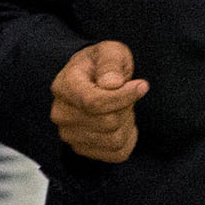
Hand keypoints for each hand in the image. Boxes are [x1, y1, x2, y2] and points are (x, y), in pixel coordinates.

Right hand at [50, 41, 147, 163]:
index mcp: (64, 85)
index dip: (123, 97)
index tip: (142, 85)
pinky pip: (117, 154)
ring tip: (121, 106)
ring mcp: (69, 134)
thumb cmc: (101, 64)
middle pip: (108, 122)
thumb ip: (111, 63)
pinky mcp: (82, 149)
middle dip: (126, 107)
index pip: (93, 102)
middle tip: (126, 93)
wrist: (92, 80)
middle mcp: (61, 113)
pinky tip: (121, 122)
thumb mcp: (110, 51)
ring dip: (127, 122)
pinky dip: (128, 138)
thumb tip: (112, 84)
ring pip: (114, 139)